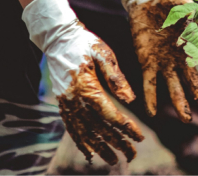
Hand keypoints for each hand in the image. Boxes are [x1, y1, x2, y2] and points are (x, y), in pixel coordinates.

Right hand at [22, 0, 143, 163]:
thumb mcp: (104, 54)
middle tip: (132, 155)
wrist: (57, 37)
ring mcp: (66, 103)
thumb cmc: (85, 43)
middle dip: (116, 143)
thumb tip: (130, 101)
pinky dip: (81, 141)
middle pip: (98, 128)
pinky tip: (89, 152)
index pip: (110, 115)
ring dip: (99, 147)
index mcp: (87, 88)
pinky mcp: (63, 102)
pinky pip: (71, 127)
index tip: (140, 137)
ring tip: (114, 160)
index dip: (126, 128)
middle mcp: (74, 100)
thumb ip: (117, 79)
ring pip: (83, 132)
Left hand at [128, 0, 197, 121]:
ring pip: (174, 87)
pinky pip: (149, 82)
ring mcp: (164, 62)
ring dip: (180, 103)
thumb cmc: (168, 1)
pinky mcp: (147, 62)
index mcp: (193, 44)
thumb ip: (195, 14)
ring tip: (186, 120)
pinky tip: (152, 113)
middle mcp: (181, 58)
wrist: (145, 0)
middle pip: (194, 83)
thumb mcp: (182, 4)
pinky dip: (151, 97)